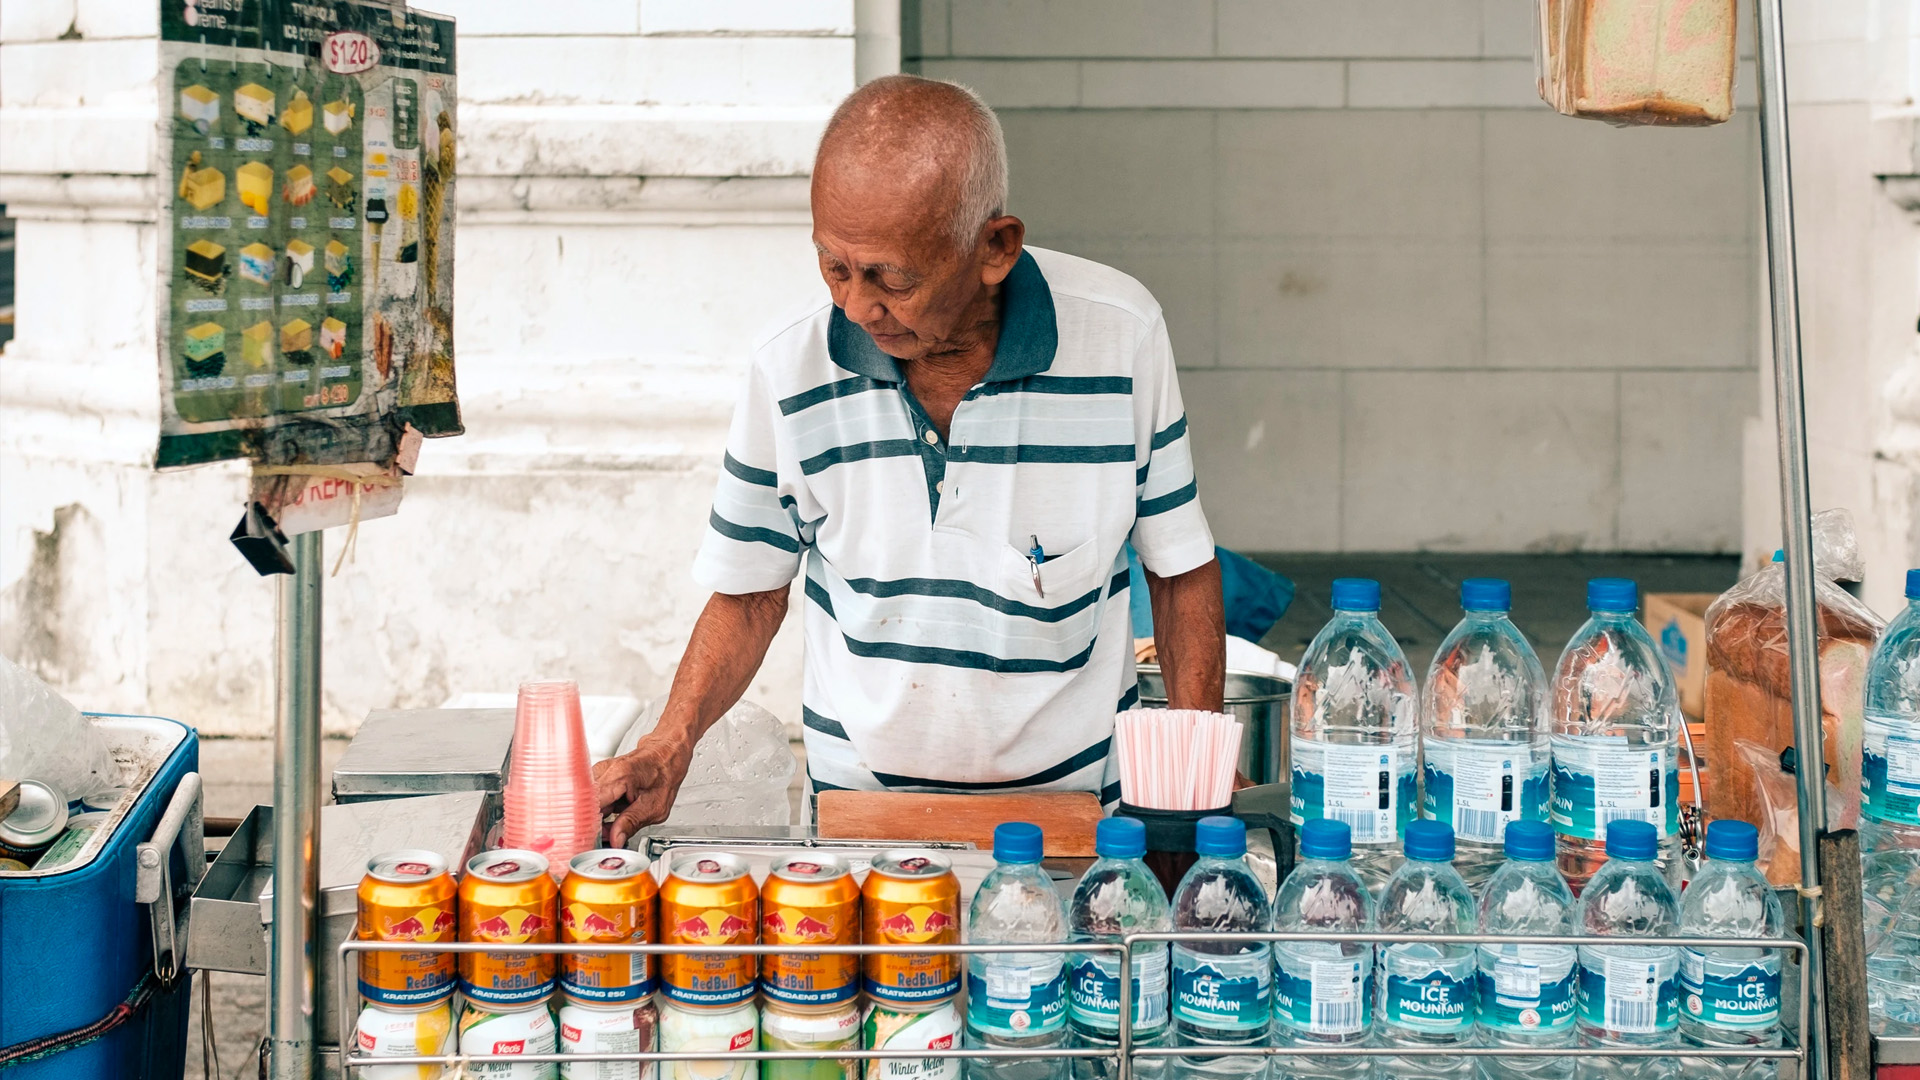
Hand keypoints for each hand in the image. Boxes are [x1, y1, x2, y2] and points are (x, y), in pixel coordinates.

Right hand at [592, 732, 694, 846]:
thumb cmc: (665, 774)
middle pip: (585, 805)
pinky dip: (600, 810)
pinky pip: (592, 798)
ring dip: (597, 818)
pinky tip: (614, 813)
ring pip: (587, 803)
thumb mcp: (655, 806)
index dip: (587, 825)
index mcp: (619, 776)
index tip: (592, 840)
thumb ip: (632, 823)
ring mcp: (600, 772)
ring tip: (617, 822)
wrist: (667, 754)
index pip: (589, 804)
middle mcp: (605, 771)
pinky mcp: (599, 776)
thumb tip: (615, 840)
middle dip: (593, 824)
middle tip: (609, 835)